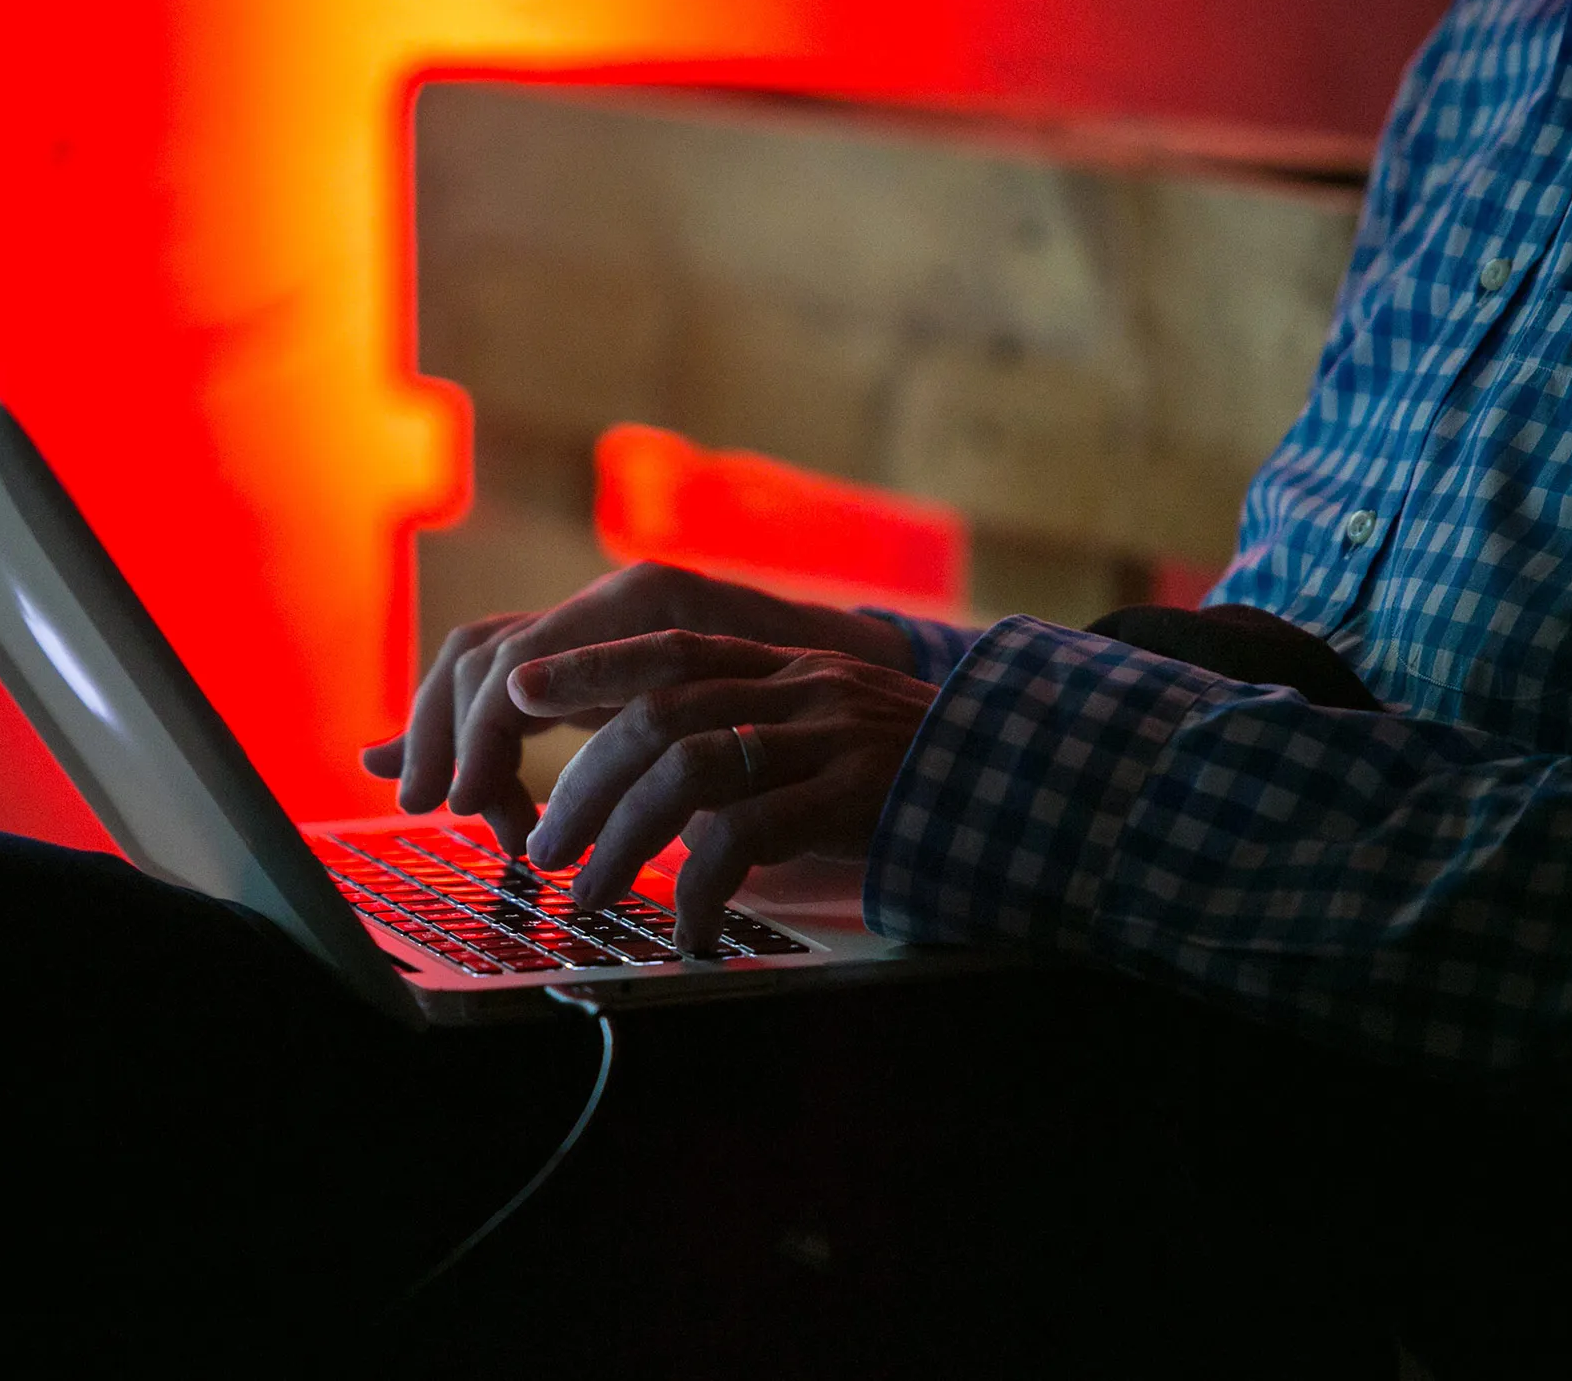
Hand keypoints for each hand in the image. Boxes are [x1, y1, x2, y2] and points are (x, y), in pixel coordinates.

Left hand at [507, 630, 935, 954]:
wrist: (1053, 798)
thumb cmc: (931, 788)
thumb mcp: (838, 745)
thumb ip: (763, 750)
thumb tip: (667, 798)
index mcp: (794, 668)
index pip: (669, 646)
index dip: (588, 664)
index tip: (519, 691)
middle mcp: (807, 687)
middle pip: (660, 709)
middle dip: (583, 778)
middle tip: (543, 846)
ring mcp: (834, 735)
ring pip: (690, 764)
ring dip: (621, 833)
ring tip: (588, 890)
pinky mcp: (860, 794)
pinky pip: (749, 832)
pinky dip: (702, 883)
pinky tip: (693, 925)